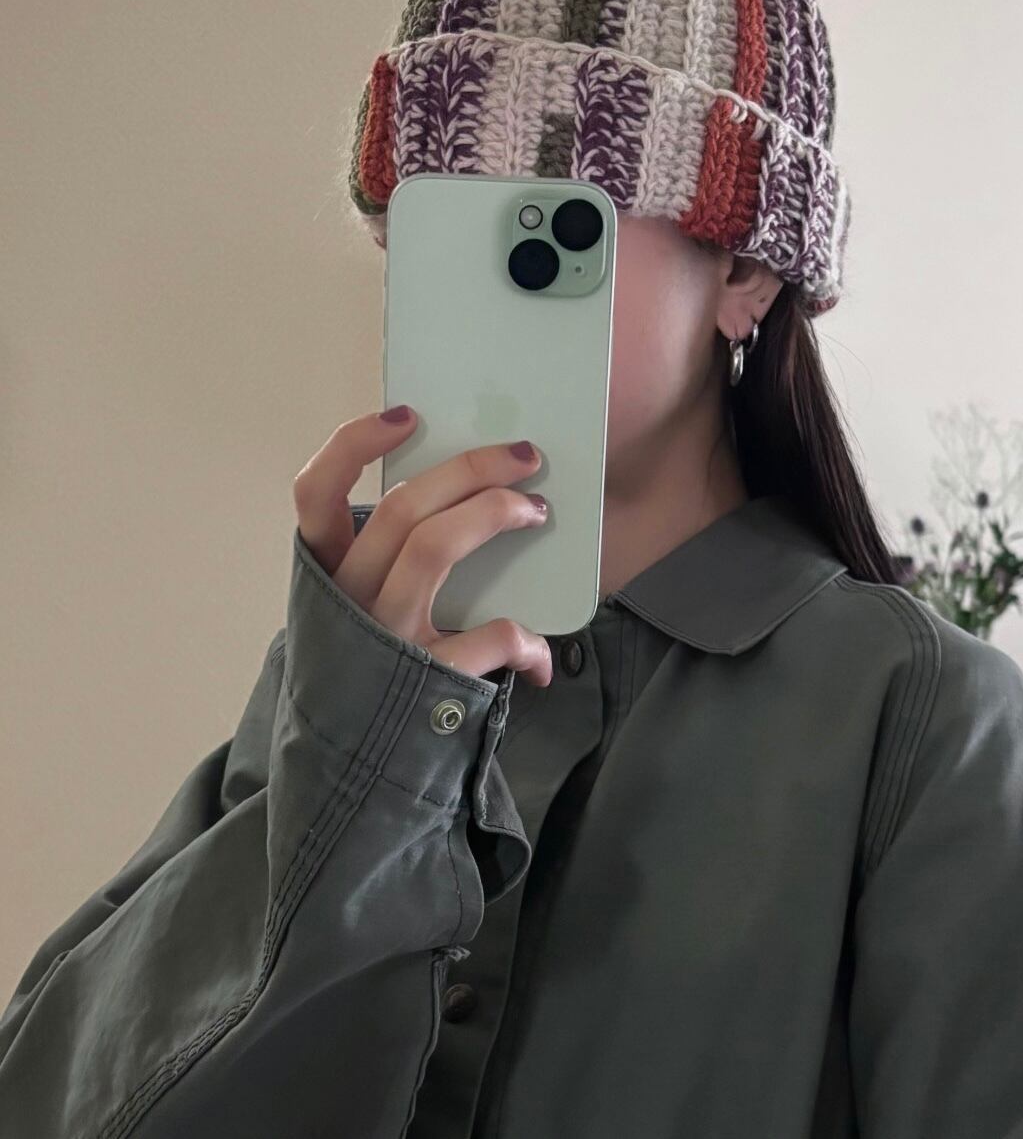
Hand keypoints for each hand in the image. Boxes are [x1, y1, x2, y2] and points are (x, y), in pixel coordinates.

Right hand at [293, 407, 552, 686]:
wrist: (357, 776)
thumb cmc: (376, 671)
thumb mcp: (364, 612)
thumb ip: (392, 560)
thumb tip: (467, 495)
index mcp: (327, 575)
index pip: (315, 495)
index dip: (354, 445)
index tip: (407, 414)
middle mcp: (346, 600)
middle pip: (402, 507)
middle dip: (470, 469)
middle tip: (524, 456)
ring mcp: (382, 637)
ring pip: (433, 546)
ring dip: (493, 515)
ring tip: (535, 510)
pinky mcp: (423, 681)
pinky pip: (485, 635)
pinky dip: (522, 636)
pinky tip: (537, 650)